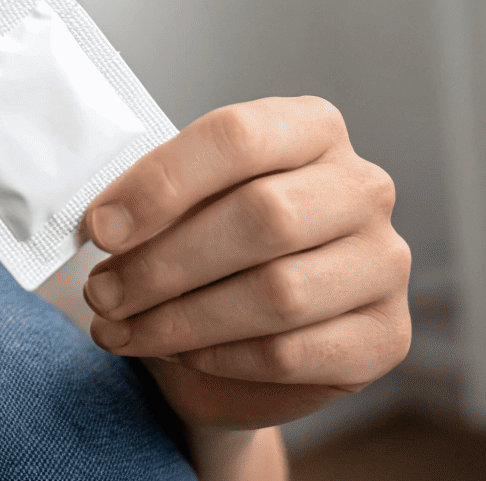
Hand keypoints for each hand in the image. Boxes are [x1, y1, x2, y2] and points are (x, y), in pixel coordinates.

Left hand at [80, 96, 410, 428]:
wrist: (239, 340)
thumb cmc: (203, 249)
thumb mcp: (176, 207)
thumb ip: (150, 202)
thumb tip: (106, 224)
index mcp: (310, 128)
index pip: (238, 137)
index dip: (162, 183)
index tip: (99, 228)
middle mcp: (361, 187)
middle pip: (262, 216)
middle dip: (163, 262)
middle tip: (101, 292)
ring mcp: (384, 263)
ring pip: (278, 292)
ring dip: (181, 318)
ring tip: (120, 327)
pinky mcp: (386, 337)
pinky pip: (292, 353)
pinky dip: (220, 357)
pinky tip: (177, 353)